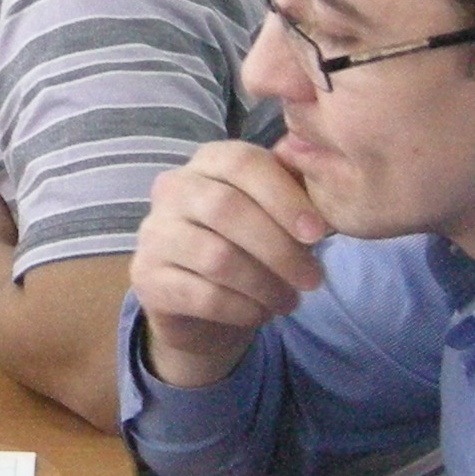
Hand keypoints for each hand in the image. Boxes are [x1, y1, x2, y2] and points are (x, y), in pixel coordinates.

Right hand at [129, 141, 328, 389]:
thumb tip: (328, 178)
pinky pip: (203, 295)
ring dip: (265, 284)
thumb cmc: (248, 247)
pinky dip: (242, 308)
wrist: (202, 305)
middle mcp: (172, 189)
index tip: (319, 234)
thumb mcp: (275, 214)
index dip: (284, 197)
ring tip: (290, 301)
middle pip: (226, 209)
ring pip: (216, 257)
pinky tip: (260, 313)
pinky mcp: (146, 277)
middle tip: (313, 279)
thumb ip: (295, 191)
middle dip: (279, 248)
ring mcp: (153, 233)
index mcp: (207, 162)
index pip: (243, 163)